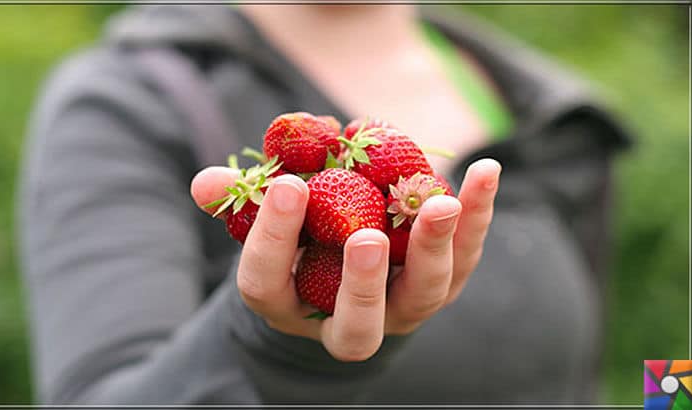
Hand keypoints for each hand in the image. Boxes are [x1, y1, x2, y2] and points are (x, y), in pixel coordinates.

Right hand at [190, 159, 500, 360]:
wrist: (343, 261)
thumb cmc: (298, 238)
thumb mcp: (264, 221)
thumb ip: (240, 202)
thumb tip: (206, 184)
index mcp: (290, 303)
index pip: (270, 281)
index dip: (274, 238)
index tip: (287, 187)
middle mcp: (348, 321)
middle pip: (358, 324)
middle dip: (362, 284)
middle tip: (366, 238)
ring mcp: (402, 307)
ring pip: (425, 294)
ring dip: (436, 248)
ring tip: (442, 202)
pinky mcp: (443, 281)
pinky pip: (465, 254)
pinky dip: (477, 214)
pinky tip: (485, 171)